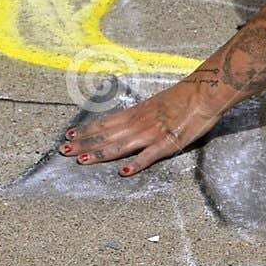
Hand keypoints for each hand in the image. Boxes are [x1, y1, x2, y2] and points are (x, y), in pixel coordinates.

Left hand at [58, 78, 234, 175]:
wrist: (202, 93)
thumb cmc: (181, 98)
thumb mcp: (154, 104)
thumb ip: (140, 116)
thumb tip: (128, 123)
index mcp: (135, 114)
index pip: (104, 124)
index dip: (86, 131)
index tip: (69, 137)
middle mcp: (138, 124)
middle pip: (106, 136)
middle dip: (83, 144)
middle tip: (63, 152)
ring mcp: (151, 134)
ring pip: (120, 146)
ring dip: (100, 154)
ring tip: (82, 160)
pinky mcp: (167, 144)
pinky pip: (149, 156)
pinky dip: (136, 164)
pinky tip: (123, 172)